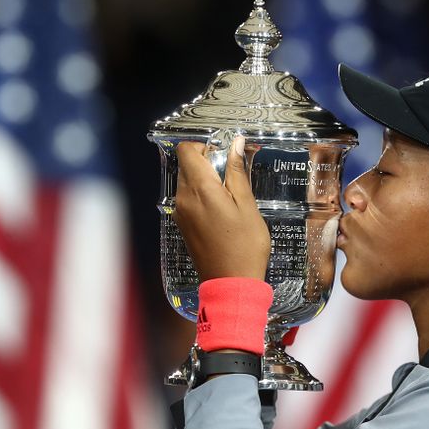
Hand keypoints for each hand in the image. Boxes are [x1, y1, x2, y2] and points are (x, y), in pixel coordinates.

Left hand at [172, 136, 270, 280]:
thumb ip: (237, 172)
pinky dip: (201, 196)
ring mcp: (180, 213)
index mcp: (200, 190)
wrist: (231, 283)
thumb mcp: (247, 205)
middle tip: (232, 177)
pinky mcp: (182, 225)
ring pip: (186, 182)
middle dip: (207, 163)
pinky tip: (221, 212)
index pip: (186, 150)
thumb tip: (234, 144)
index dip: (204, 146)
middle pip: (186, 165)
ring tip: (230, 197)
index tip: (224, 155)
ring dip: (205, 180)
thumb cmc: (244, 247)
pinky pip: (187, 199)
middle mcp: (183, 198)